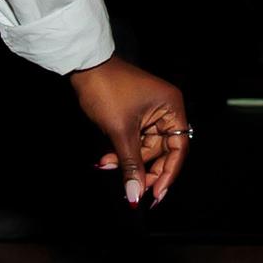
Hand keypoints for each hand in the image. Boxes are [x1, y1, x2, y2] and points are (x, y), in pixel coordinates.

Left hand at [70, 59, 190, 207]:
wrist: (84, 66)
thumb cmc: (107, 90)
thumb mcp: (120, 131)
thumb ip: (131, 165)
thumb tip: (135, 194)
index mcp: (172, 108)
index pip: (178, 149)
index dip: (168, 174)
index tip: (156, 195)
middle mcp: (166, 110)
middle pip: (162, 151)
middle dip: (143, 169)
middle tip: (132, 189)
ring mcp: (150, 112)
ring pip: (145, 148)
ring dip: (127, 161)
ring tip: (108, 165)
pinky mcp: (135, 115)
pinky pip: (134, 141)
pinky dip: (122, 152)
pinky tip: (107, 160)